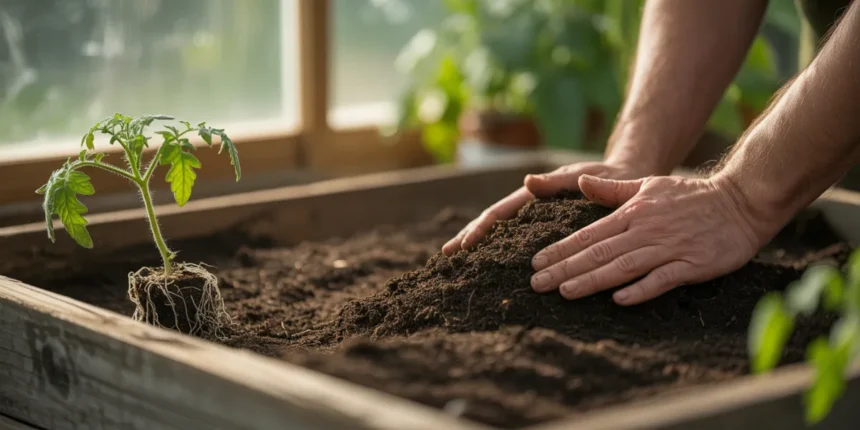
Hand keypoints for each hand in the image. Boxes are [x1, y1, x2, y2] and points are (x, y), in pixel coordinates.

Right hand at [442, 161, 650, 255]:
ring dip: (483, 250)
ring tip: (462, 266)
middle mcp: (532, 210)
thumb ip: (555, 182)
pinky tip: (498, 273)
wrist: (627, 177)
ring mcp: (539, 222)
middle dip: (469, 239)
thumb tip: (527, 182)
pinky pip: (524, 246)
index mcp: (534, 197)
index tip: (462, 245)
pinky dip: (506, 256)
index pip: (498, 214)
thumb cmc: (606, 175)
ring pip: (505, 237)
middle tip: (446, 257)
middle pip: (493, 226)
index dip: (478, 229)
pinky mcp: (552, 233)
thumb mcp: (582, 176)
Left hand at [530, 174, 773, 304]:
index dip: (561, 249)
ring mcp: (669, 248)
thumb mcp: (648, 185)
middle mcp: (646, 230)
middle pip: (599, 252)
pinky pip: (663, 279)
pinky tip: (619, 300)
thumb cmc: (690, 195)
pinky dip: (641, 289)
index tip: (536, 263)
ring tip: (565, 292)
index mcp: (632, 213)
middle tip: (536, 283)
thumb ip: (612, 190)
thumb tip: (581, 182)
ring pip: (623, 266)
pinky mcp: (693, 264)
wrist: (741, 201)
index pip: (588, 235)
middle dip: (565, 268)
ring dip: (593, 280)